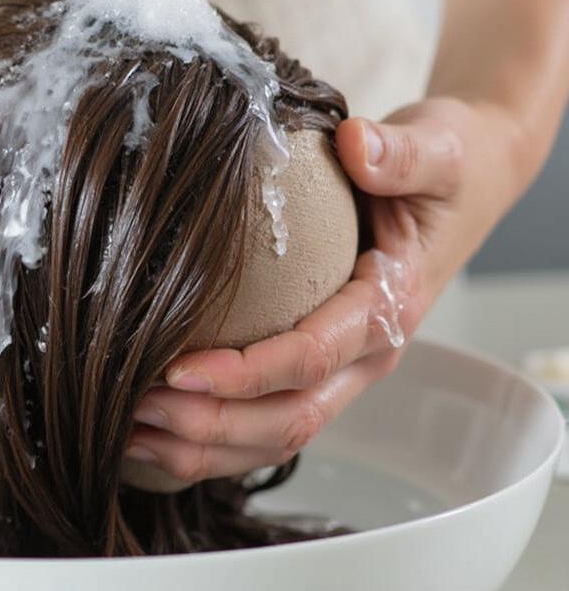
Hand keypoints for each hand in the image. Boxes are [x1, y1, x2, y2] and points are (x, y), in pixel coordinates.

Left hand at [124, 96, 521, 486]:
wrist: (460, 190)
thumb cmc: (441, 172)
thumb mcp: (436, 151)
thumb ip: (400, 154)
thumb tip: (357, 143)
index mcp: (388, 310)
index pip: (311, 358)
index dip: (245, 374)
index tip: (177, 368)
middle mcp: (365, 356)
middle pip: (288, 419)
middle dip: (210, 425)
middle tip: (134, 407)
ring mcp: (342, 373)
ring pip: (275, 437)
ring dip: (203, 447)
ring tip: (129, 432)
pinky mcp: (319, 373)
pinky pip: (267, 424)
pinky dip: (212, 440)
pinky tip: (156, 432)